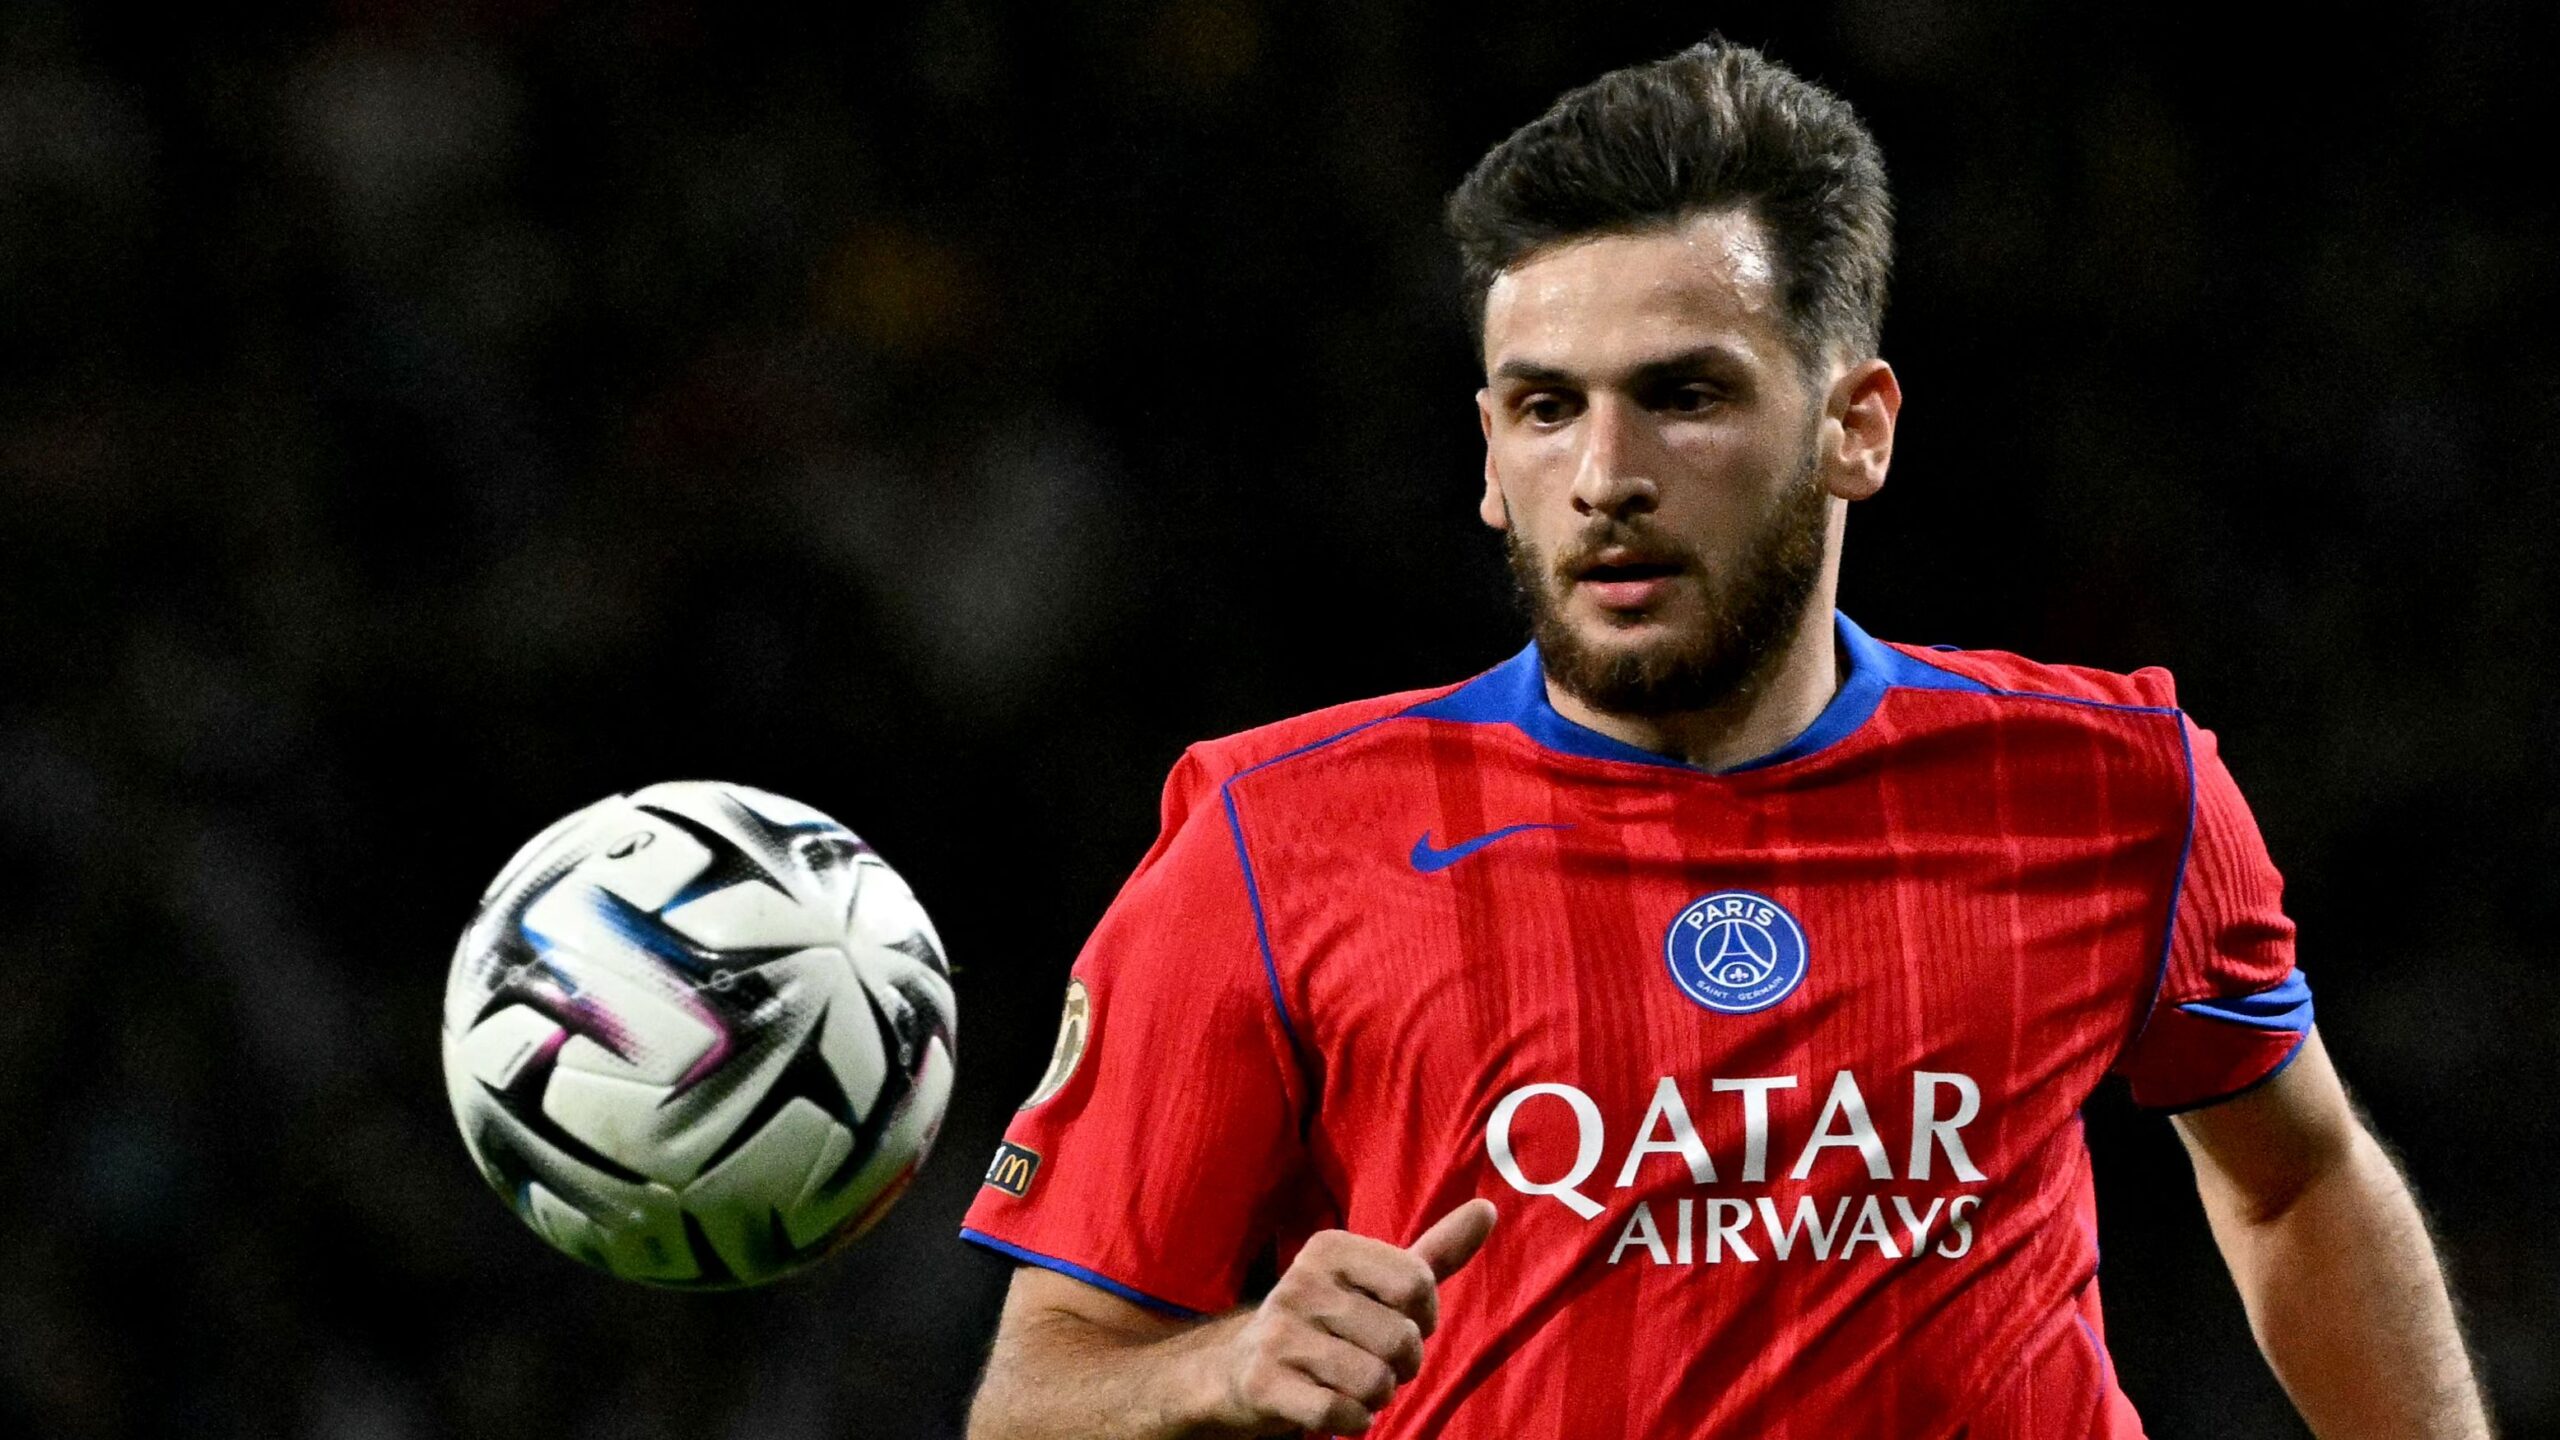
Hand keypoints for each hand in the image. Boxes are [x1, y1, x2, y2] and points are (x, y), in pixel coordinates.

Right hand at [1200, 1198, 1496, 1435]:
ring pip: (1375, 1381)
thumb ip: (1435, 1251)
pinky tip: (1336, 1409)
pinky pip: (1341, 1415)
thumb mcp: (1377, 1283)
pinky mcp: (1264, 1382)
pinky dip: (1353, 1423)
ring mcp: (1279, 1333)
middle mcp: (1301, 1283)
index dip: (1424, 1317)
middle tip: (1373, 1361)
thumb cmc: (1329, 1323)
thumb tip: (1488, 1209)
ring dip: (1377, 1398)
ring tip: (1353, 1385)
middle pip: (1401, 1339)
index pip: (1416, 1282)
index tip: (1399, 1321)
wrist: (1240, 1369)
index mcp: (1330, 1249)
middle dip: (1401, 1365)